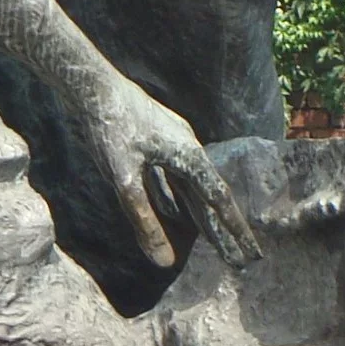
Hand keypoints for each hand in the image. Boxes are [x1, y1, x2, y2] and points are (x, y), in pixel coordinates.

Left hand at [77, 72, 259, 271]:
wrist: (91, 83)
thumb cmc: (109, 128)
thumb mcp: (124, 178)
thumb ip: (143, 219)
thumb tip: (163, 262)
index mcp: (189, 157)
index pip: (218, 202)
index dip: (234, 230)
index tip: (252, 255)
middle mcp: (188, 147)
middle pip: (209, 195)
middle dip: (223, 228)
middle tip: (240, 257)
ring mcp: (172, 139)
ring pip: (190, 185)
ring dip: (200, 212)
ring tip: (213, 238)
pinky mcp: (154, 134)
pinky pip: (172, 173)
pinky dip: (176, 194)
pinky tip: (173, 208)